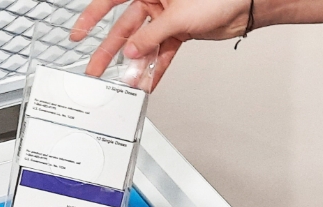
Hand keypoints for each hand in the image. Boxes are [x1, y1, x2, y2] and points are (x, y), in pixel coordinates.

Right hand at [71, 0, 255, 88]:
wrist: (245, 7)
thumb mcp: (177, 17)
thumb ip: (150, 36)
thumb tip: (132, 52)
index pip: (111, 1)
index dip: (92, 17)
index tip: (78, 33)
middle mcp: (154, 0)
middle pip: (125, 27)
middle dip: (110, 50)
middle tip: (95, 67)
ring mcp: (166, 17)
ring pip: (143, 44)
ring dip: (134, 65)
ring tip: (121, 81)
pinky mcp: (178, 32)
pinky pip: (162, 52)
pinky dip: (156, 68)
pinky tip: (147, 81)